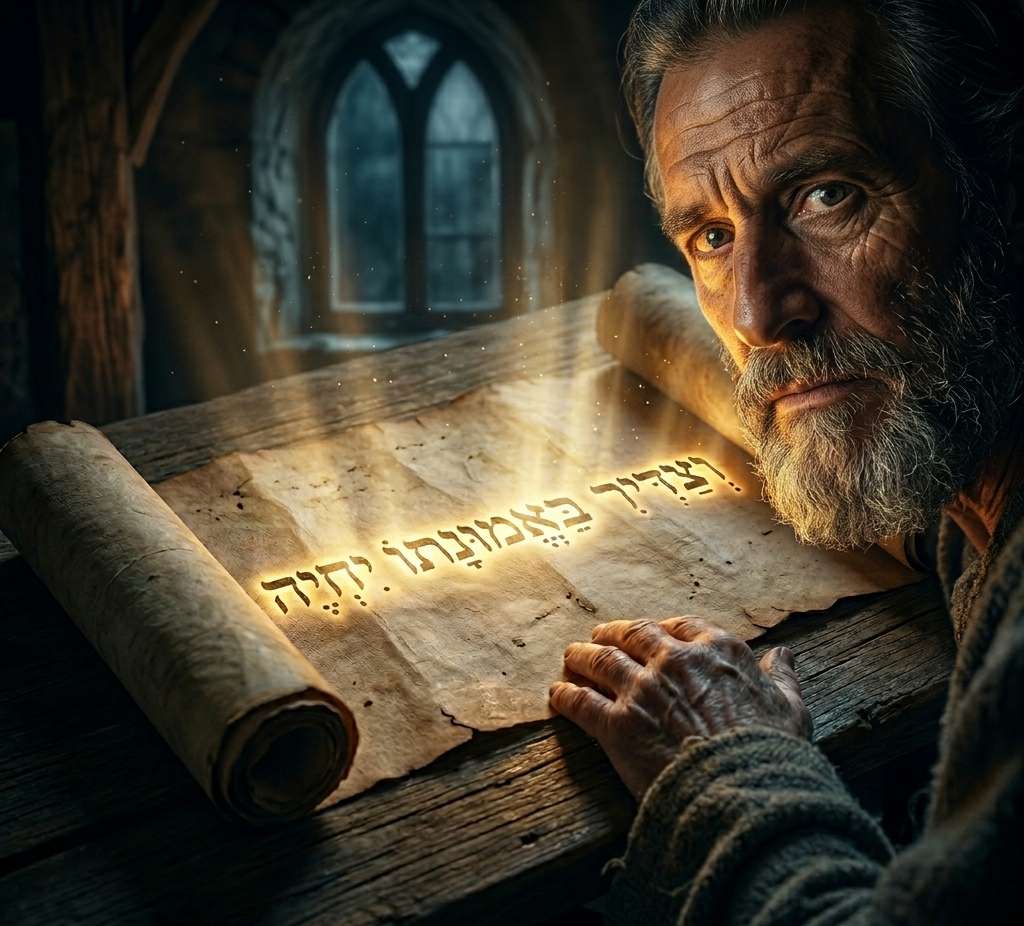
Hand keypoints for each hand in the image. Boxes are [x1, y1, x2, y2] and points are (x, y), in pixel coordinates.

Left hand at [549, 617, 811, 798]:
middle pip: (633, 635)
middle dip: (614, 633)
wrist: (743, 792)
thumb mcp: (790, 707)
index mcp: (716, 650)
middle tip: (600, 635)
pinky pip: (582, 702)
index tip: (653, 634)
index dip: (663, 629)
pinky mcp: (617, 724)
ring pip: (601, 661)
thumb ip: (781, 677)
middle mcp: (674, 661)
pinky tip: (557, 694)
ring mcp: (642, 690)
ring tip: (572, 656)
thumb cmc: (773, 752)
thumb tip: (784, 655)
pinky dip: (566, 695)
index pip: (681, 627)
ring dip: (583, 657)